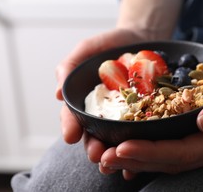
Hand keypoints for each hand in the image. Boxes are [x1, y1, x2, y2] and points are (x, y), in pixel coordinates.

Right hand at [56, 0, 186, 144]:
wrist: (142, 38)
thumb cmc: (109, 44)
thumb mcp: (87, 49)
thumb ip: (70, 66)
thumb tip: (57, 94)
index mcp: (84, 101)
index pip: (72, 117)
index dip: (70, 126)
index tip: (70, 136)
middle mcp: (102, 113)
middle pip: (93, 134)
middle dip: (93, 146)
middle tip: (97, 154)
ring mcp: (124, 116)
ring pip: (116, 139)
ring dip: (116, 153)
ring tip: (120, 163)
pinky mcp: (145, 115)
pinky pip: (142, 133)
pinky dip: (141, 147)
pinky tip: (144, 158)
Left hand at [97, 50, 202, 175]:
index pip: (182, 152)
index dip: (150, 152)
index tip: (121, 147)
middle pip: (171, 162)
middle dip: (136, 160)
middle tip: (104, 156)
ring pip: (172, 160)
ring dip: (140, 160)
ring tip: (110, 156)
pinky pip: (177, 151)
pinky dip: (153, 153)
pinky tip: (135, 150)